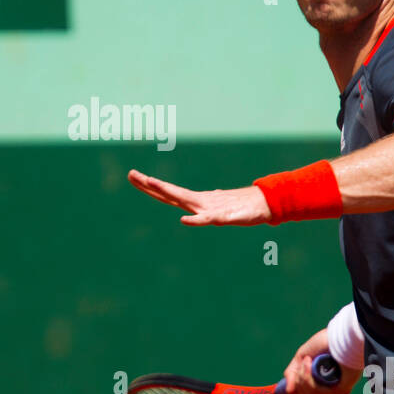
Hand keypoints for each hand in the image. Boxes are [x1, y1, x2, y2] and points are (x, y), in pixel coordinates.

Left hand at [127, 170, 272, 225]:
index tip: (133, 176)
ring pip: (184, 199)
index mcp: (194, 201)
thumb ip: (207, 208)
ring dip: (167, 191)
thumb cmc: (239, 206)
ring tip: (151, 182)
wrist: (262, 204)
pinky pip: (207, 220)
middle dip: (149, 184)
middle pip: (169, 193)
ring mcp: (208, 209)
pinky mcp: (222, 218)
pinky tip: (184, 220)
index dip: (150, 185)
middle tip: (131, 174)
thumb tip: (200, 207)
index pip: (167, 193)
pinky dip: (195, 220)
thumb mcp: (219, 208)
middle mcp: (197, 202)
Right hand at [283, 329, 361, 393]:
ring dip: (302, 377)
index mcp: (321, 384)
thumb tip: (288, 391)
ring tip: (307, 361)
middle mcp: (328, 390)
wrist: (336, 337)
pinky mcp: (341, 390)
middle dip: (298, 382)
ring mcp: (335, 391)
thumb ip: (292, 374)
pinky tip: (310, 363)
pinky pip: (316, 392)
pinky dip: (308, 377)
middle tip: (303, 364)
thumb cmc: (322, 343)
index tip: (292, 385)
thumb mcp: (301, 358)